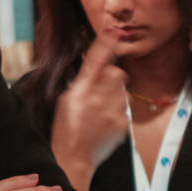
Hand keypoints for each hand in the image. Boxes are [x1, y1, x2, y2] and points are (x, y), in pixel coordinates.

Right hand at [48, 35, 128, 190]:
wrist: (74, 157)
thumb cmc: (66, 127)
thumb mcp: (67, 99)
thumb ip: (84, 80)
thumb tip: (100, 64)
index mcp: (80, 91)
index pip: (96, 61)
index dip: (105, 46)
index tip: (114, 33)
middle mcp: (97, 101)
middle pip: (117, 74)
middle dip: (111, 77)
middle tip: (100, 89)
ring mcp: (112, 114)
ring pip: (123, 91)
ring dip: (114, 95)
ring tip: (99, 110)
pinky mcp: (122, 125)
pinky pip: (125, 108)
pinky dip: (117, 111)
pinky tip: (104, 121)